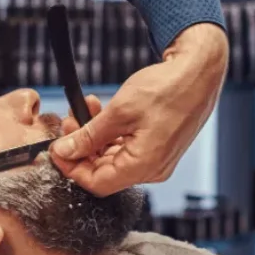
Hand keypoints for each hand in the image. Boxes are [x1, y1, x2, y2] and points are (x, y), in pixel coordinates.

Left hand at [50, 23, 227, 195]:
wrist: (199, 71)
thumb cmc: (166, 89)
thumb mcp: (119, 111)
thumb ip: (89, 136)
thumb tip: (64, 152)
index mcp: (144, 166)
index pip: (96, 183)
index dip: (71, 168)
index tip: (56, 148)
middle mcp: (152, 169)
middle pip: (104, 172)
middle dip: (81, 148)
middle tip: (68, 123)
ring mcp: (157, 159)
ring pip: (113, 158)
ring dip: (94, 138)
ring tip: (85, 110)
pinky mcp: (159, 147)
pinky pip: (127, 149)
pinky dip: (111, 134)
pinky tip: (102, 113)